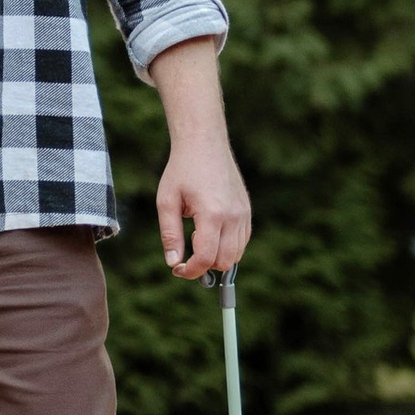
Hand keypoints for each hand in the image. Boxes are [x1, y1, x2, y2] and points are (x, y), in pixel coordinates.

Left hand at [149, 36, 251, 278]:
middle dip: (205, 266)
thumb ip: (170, 234)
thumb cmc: (182, 170)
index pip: (206, 258)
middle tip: (186, 255)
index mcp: (212, 214)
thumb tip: (173, 263)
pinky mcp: (247, 210)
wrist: (204, 143)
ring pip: (237, 254)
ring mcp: (244, 213)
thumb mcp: (167, 201)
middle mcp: (233, 216)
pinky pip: (242, 240)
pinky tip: (210, 233)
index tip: (177, 269)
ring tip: (197, 237)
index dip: (191, 271)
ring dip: (217, 256)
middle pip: (225, 261)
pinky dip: (228, 246)